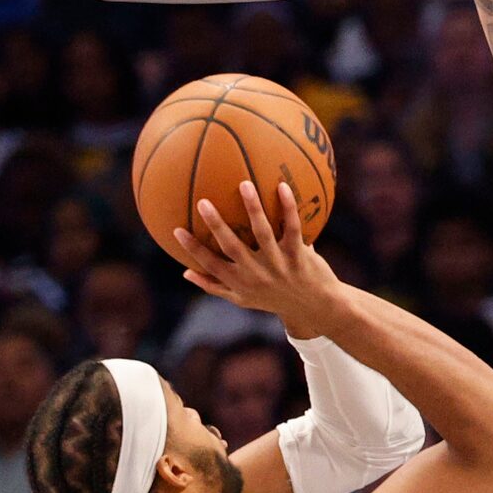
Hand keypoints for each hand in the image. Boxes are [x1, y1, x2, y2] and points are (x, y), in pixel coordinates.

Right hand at [174, 181, 340, 333]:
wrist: (316, 308)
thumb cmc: (274, 299)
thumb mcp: (243, 299)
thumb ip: (214, 286)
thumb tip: (185, 273)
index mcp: (241, 283)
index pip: (212, 266)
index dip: (193, 250)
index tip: (176, 230)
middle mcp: (258, 275)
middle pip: (233, 248)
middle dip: (216, 226)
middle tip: (202, 202)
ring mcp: (279, 264)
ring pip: (263, 233)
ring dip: (253, 209)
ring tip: (244, 184)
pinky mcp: (300, 255)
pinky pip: (293, 228)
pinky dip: (288, 208)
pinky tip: (282, 186)